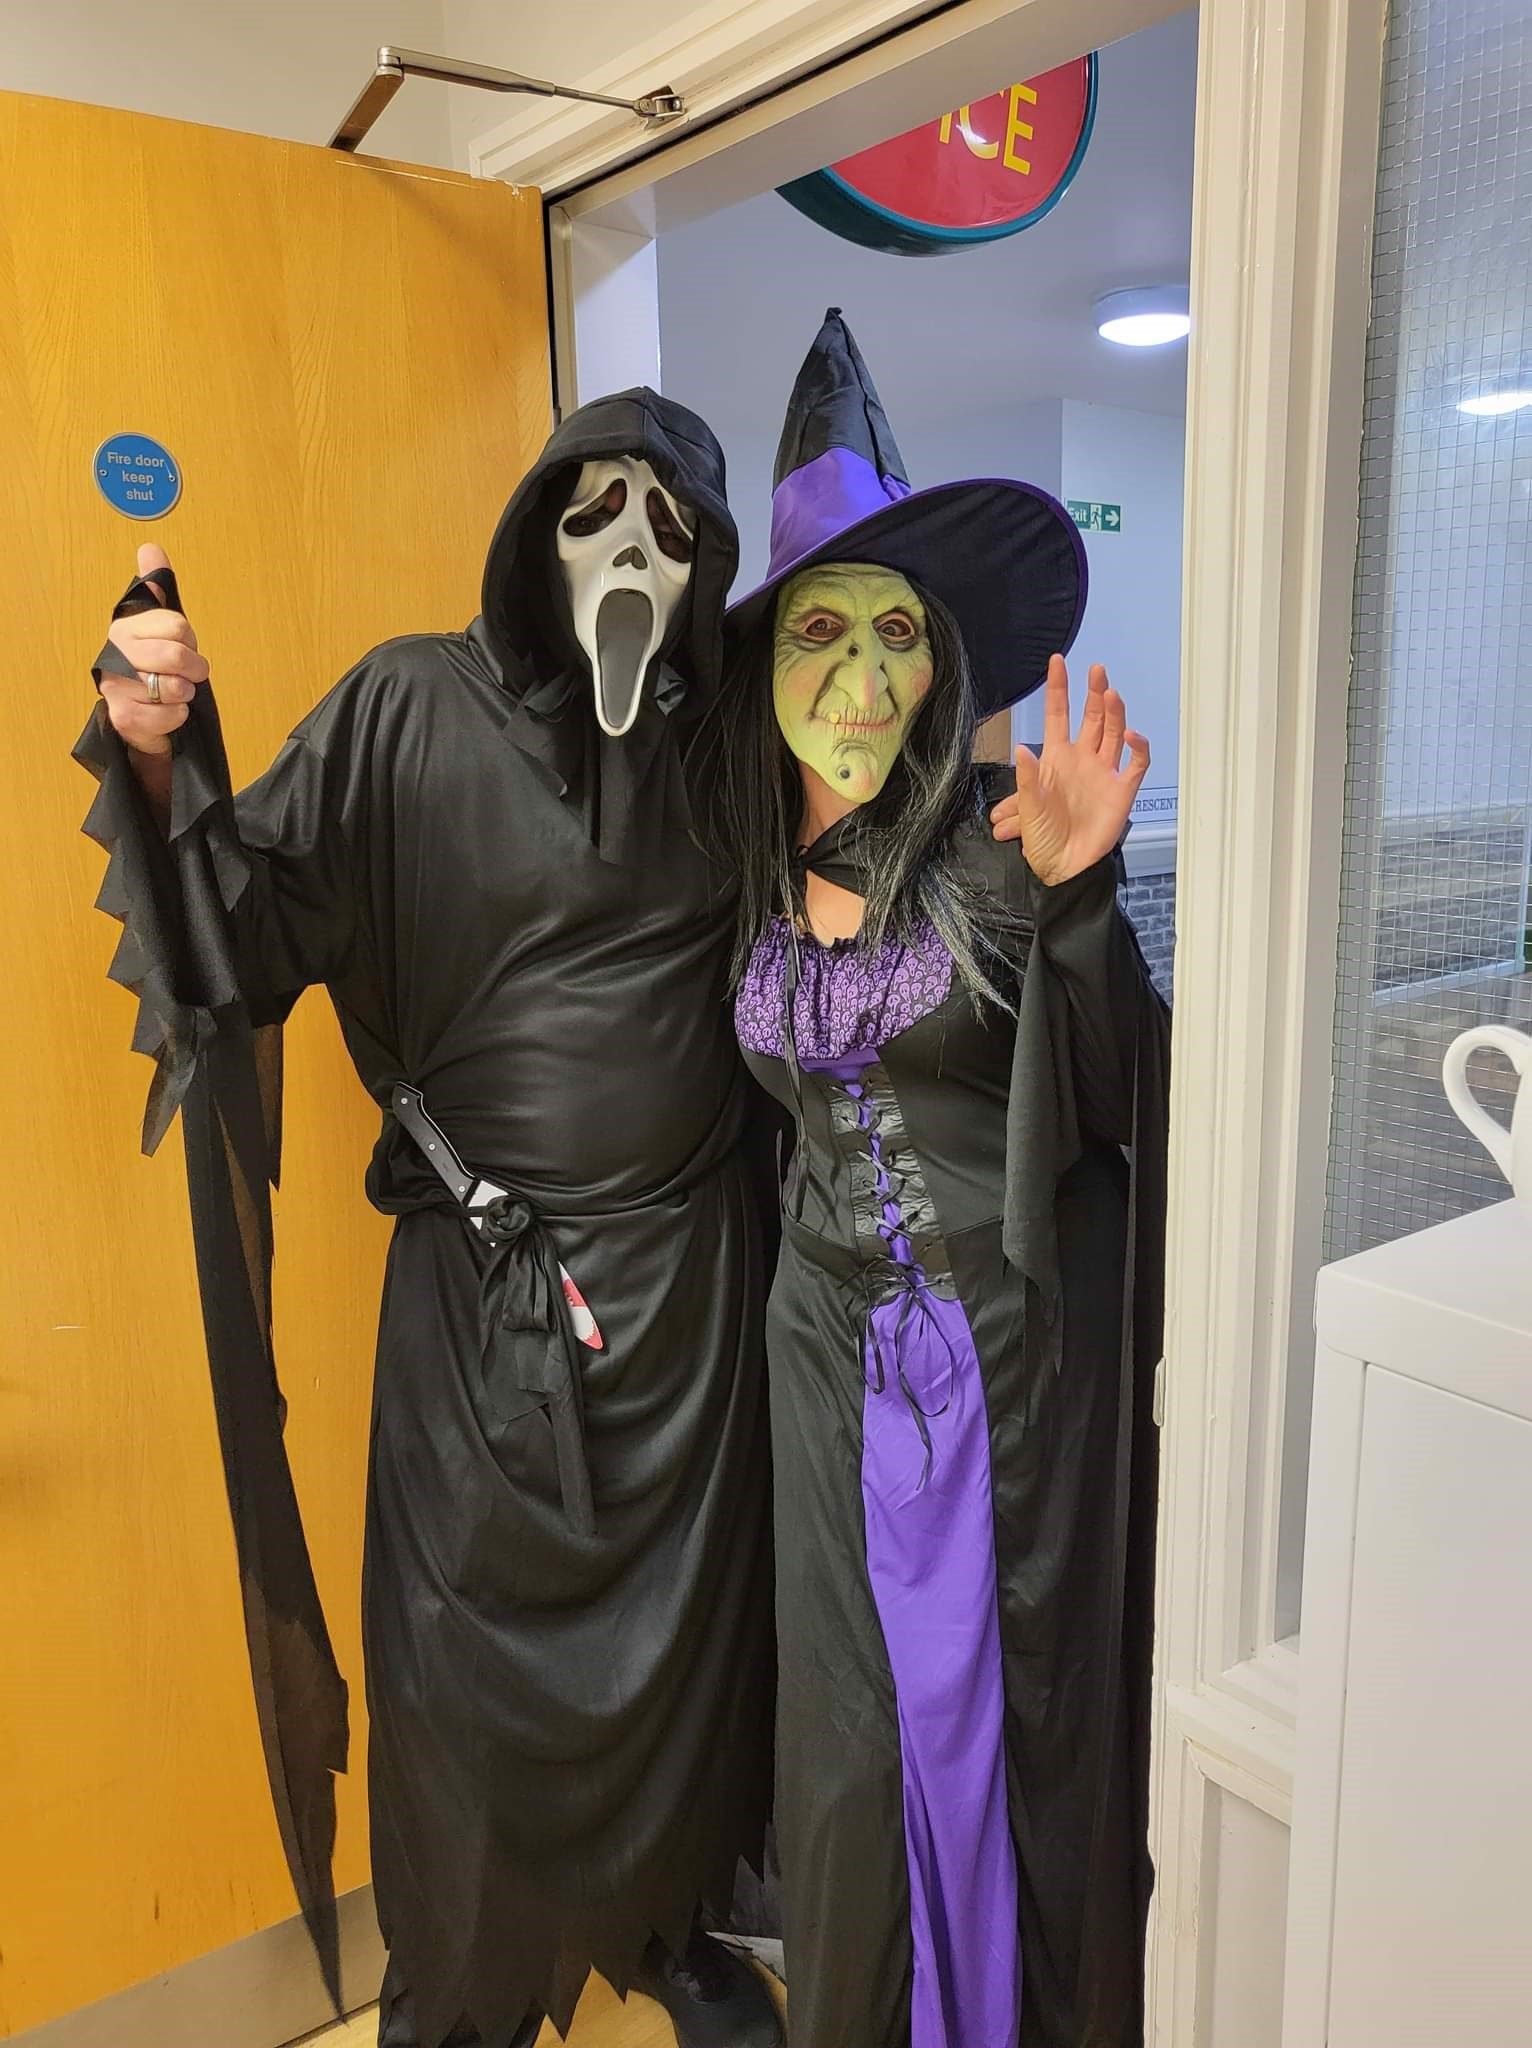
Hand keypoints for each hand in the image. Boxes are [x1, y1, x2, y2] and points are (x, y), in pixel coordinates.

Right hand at [99, 543, 207, 756]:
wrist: (139, 718)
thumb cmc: (152, 669)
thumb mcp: (158, 628)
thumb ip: (157, 589)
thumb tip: (150, 548)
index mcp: (125, 628)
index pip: (177, 626)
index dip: (189, 640)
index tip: (183, 646)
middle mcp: (115, 655)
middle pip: (176, 656)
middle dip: (193, 668)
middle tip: (189, 673)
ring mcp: (117, 687)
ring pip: (176, 687)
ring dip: (185, 693)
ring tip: (173, 692)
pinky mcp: (126, 717)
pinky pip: (172, 714)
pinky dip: (179, 715)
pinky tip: (166, 711)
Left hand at [990, 655, 1149, 884]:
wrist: (1064, 867)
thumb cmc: (1043, 838)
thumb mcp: (1029, 808)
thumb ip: (1028, 779)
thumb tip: (1022, 747)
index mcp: (1056, 758)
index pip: (1058, 715)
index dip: (1058, 689)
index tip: (1058, 661)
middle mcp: (1082, 759)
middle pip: (1091, 717)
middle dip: (1094, 693)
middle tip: (1096, 670)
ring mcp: (1104, 773)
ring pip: (1113, 733)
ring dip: (1114, 713)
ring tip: (1111, 694)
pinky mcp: (1122, 790)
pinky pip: (1136, 762)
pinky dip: (1137, 746)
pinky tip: (1131, 735)